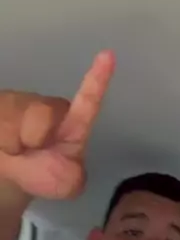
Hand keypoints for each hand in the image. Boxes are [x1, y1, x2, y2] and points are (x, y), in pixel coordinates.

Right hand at [0, 50, 114, 199]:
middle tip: (29, 153)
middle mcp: (44, 106)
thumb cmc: (43, 173)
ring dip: (11, 143)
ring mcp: (16, 103)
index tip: (108, 56)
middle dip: (33, 137)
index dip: (97, 79)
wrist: (10, 175)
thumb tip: (61, 164)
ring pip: (12, 119)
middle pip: (41, 113)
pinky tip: (2, 146)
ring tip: (13, 152)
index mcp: (71, 122)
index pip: (87, 101)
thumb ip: (71, 178)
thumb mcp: (65, 183)